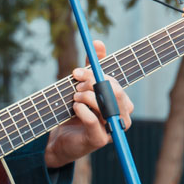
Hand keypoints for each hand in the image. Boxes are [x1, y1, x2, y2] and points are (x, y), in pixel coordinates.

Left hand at [44, 40, 133, 168]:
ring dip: (86, 97)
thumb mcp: (83, 86)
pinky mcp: (99, 140)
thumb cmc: (77, 110)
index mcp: (122, 103)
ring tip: (74, 98)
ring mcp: (112, 130)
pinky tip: (75, 108)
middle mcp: (122, 117)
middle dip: (92, 84)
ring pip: (106, 106)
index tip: (77, 72)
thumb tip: (98, 43)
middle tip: (75, 85)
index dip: (97, 75)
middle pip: (115, 93)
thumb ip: (92, 67)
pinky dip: (82, 110)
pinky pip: (93, 120)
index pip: (116, 83)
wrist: (61, 137)